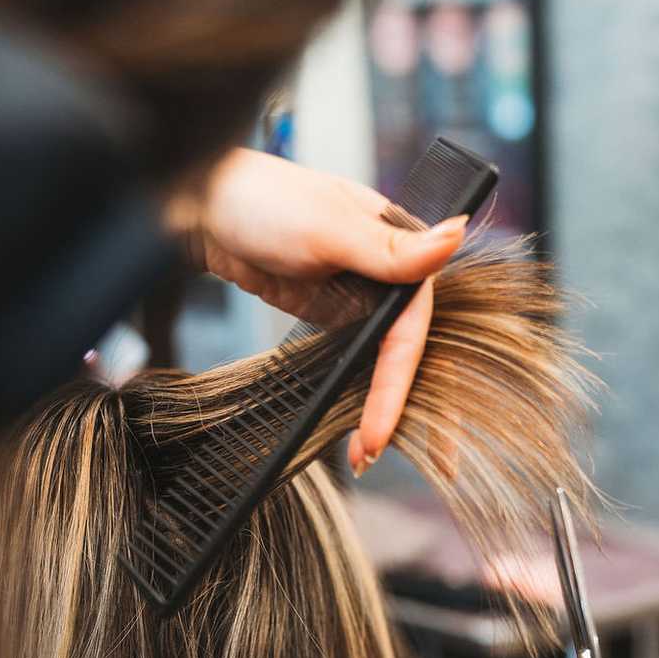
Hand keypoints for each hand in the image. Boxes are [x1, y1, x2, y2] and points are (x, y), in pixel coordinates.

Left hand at [169, 149, 467, 472]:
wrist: (202, 205)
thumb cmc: (263, 200)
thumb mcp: (327, 227)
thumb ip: (391, 248)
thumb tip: (457, 233)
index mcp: (401, 243)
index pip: (411, 329)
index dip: (397, 385)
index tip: (381, 432)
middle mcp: (390, 272)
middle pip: (408, 351)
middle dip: (402, 408)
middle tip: (380, 457)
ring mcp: (361, 293)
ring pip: (384, 360)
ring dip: (379, 405)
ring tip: (364, 454)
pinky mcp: (334, 309)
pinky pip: (355, 357)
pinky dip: (358, 389)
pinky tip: (352, 423)